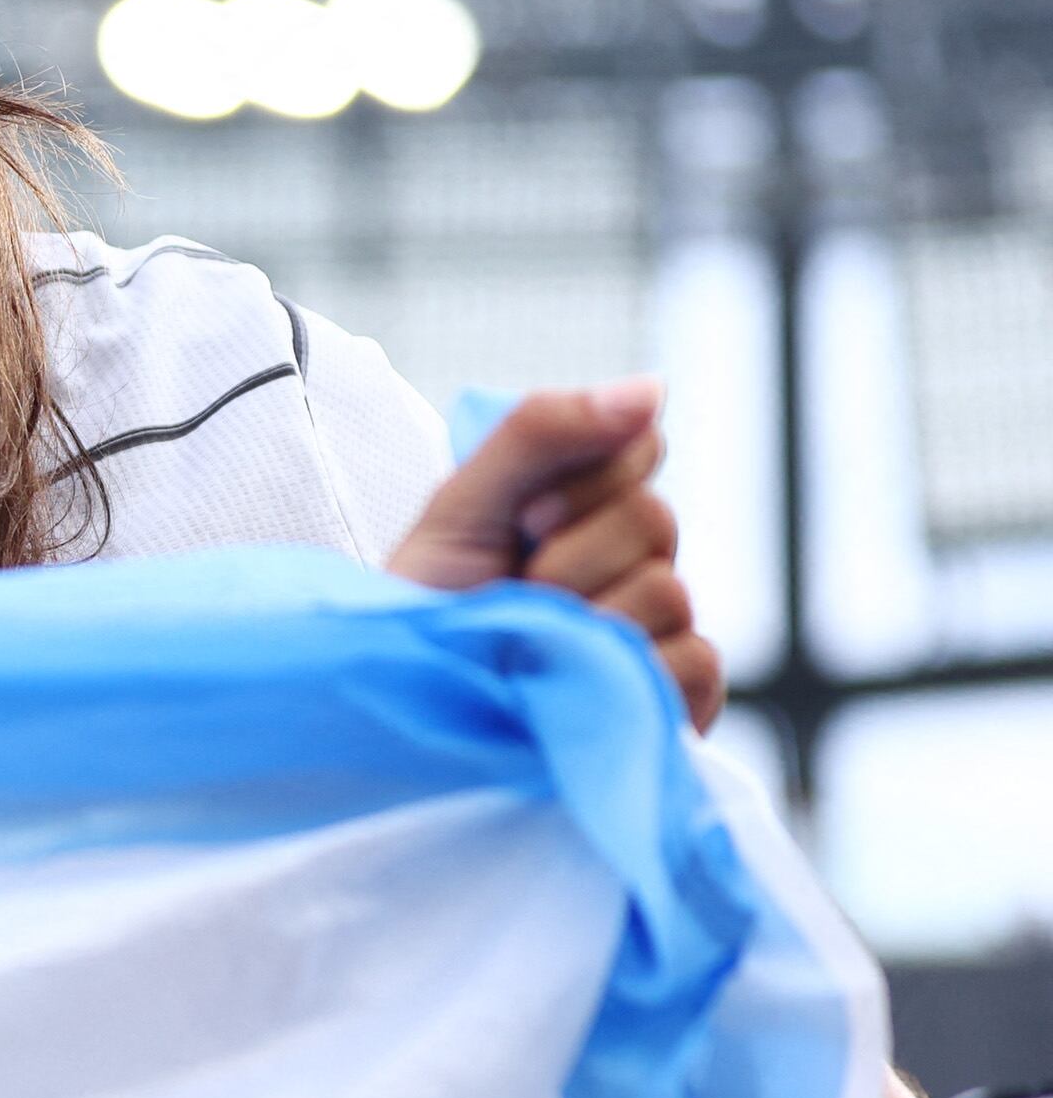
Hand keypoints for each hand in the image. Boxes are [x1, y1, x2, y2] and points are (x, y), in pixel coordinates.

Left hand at [389, 377, 722, 732]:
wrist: (405, 710)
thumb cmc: (426, 610)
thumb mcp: (460, 506)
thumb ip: (542, 433)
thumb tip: (652, 386)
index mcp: (583, 504)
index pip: (638, 443)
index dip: (580, 479)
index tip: (521, 517)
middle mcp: (632, 559)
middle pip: (652, 518)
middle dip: (567, 556)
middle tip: (512, 590)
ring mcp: (659, 627)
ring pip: (666, 591)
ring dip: (582, 620)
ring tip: (530, 647)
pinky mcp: (678, 695)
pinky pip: (691, 662)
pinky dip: (626, 672)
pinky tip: (577, 684)